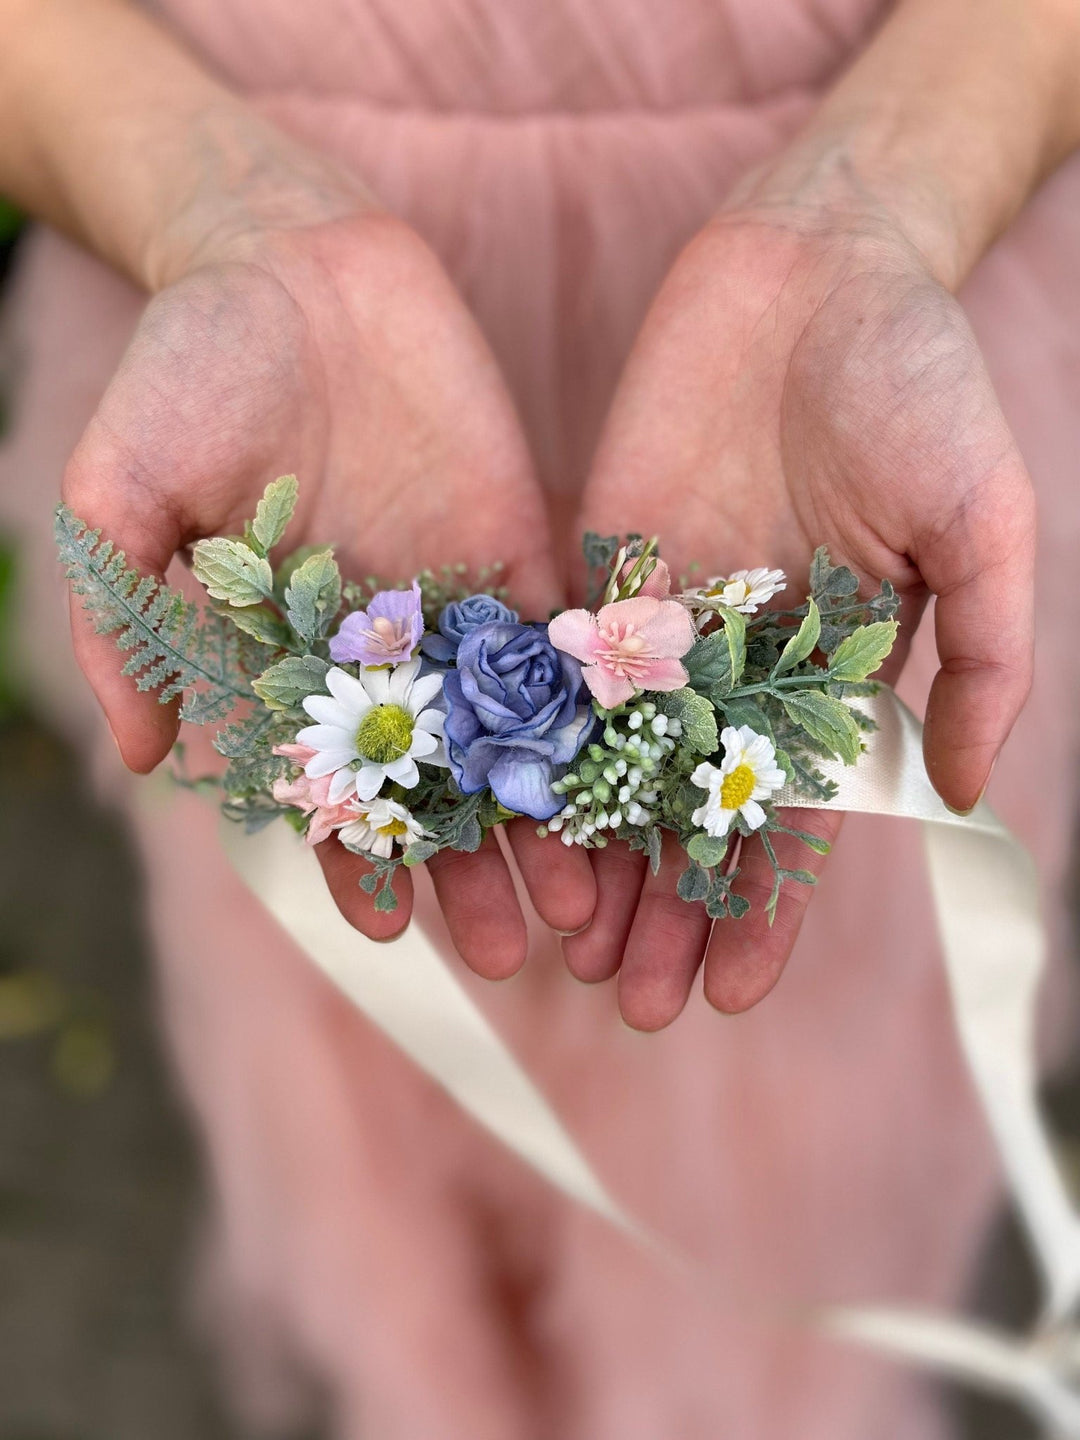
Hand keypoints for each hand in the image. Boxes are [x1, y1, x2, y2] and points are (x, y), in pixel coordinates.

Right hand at [63, 206, 595, 966]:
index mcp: (290, 659)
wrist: (291, 259)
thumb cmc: (190, 367)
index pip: (328, 785)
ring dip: (547, 821)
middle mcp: (381, 653)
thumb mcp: (123, 485)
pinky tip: (636, 784)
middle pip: (436, 786)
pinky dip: (600, 719)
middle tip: (514, 951)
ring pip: (512, 739)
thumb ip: (126, 614)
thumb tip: (139, 751)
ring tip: (587, 903)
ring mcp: (460, 608)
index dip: (355, 859)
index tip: (389, 932)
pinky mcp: (524, 553)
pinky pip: (569, 648)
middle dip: (470, 868)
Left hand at [569, 201, 1033, 1026]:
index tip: (735, 993)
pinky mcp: (592, 565)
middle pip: (692, 815)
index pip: (793, 819)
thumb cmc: (917, 381)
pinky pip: (555, 673)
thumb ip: (981, 655)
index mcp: (829, 673)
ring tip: (564, 953)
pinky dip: (533, 753)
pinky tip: (506, 826)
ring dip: (594, 861)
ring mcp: (659, 621)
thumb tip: (962, 790)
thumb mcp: (983, 520)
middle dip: (669, 911)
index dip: (765, 908)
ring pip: (616, 767)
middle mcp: (738, 666)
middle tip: (634, 1005)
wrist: (816, 262)